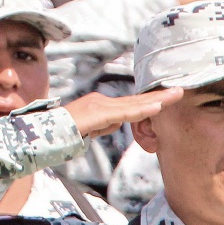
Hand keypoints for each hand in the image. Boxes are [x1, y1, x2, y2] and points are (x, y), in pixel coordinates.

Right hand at [66, 87, 182, 138]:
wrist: (43, 132)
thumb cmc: (63, 134)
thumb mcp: (89, 130)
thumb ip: (104, 125)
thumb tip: (117, 123)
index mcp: (100, 105)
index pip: (130, 103)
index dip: (150, 100)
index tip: (168, 97)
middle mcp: (101, 101)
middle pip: (135, 100)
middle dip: (159, 96)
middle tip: (180, 90)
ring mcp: (99, 105)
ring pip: (133, 104)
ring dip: (156, 100)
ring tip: (175, 95)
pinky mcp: (97, 113)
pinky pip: (124, 113)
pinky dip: (141, 110)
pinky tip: (156, 108)